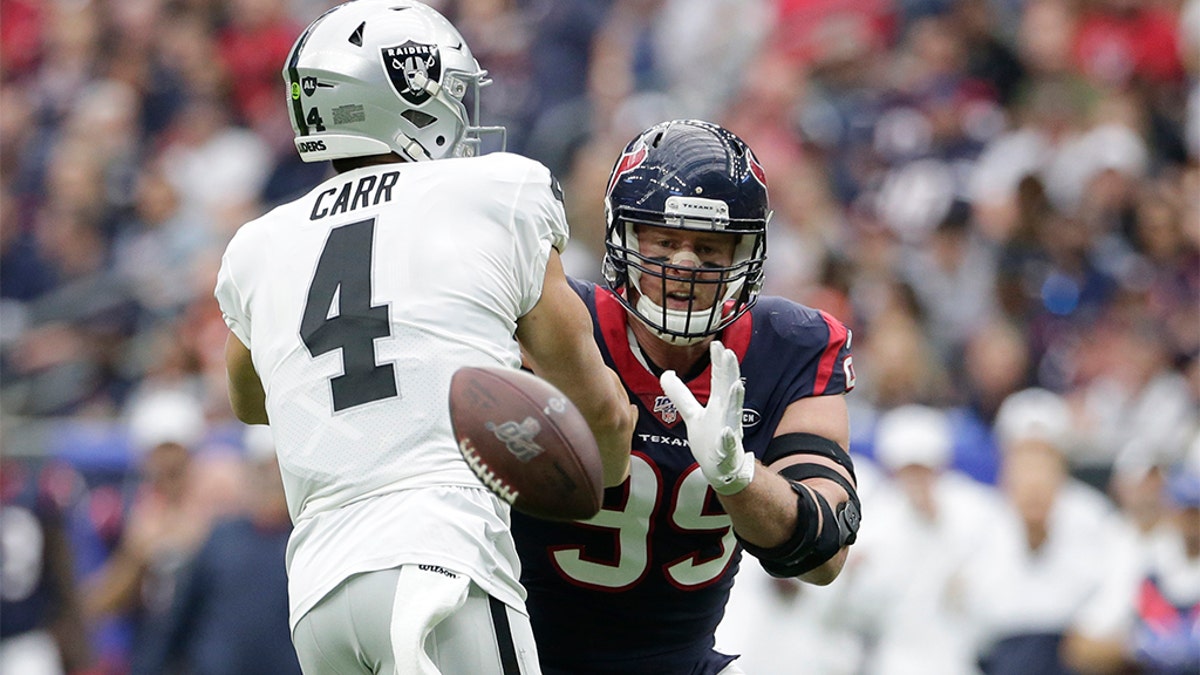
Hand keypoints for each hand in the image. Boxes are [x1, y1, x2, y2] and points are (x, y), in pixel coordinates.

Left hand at [659, 341, 754, 494]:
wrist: (721, 469)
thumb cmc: (710, 438)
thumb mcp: (692, 414)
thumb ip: (680, 395)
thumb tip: (666, 373)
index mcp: (719, 404)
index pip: (719, 379)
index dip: (718, 362)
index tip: (717, 344)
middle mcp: (726, 414)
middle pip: (728, 389)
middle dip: (730, 372)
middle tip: (729, 353)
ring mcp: (729, 431)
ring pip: (734, 413)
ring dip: (735, 399)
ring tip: (736, 385)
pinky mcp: (727, 451)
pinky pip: (728, 443)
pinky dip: (728, 438)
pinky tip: (726, 431)